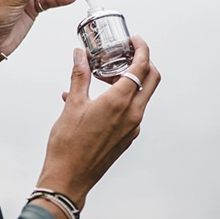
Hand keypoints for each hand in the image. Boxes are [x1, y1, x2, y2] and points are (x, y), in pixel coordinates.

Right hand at [36, 35, 160, 209]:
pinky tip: (95, 100)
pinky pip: (131, 111)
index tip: (134, 39)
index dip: (141, 49)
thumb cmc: (68, 145)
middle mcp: (133, 115)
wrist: (69, 179)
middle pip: (151, 79)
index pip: (141, 67)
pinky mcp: (127, 138)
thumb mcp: (72, 105)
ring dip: (130, 81)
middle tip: (126, 53)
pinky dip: (121, 98)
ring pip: (142, 96)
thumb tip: (80, 55)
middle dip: (143, 62)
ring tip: (103, 76)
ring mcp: (132, 128)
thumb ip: (79, 76)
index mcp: (120, 102)